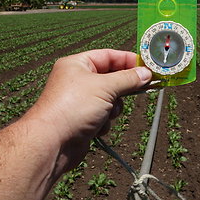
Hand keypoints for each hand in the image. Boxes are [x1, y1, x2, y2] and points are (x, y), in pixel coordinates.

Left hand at [23, 49, 152, 170]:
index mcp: (77, 64)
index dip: (129, 61)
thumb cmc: (72, 108)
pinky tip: (96, 127)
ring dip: (113, 108)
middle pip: (111, 78)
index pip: (109, 56)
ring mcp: (80, 101)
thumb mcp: (105, 87)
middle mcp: (77, 80)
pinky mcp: (82, 119)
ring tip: (106, 113)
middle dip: (122, 88)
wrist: (52, 143)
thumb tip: (146, 73)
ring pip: (110, 99)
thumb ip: (128, 79)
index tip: (148, 67)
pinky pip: (104, 115)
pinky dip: (105, 121)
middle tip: (142, 88)